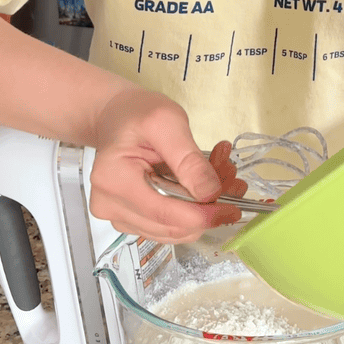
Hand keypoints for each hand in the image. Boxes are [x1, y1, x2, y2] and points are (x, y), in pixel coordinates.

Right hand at [88, 87, 247, 243]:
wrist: (119, 116)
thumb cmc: (137, 113)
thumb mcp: (167, 122)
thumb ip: (188, 159)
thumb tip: (210, 194)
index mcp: (113, 179)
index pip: (164, 213)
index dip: (203, 216)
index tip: (234, 208)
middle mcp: (110, 205)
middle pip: (171, 226)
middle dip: (208, 207)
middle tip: (230, 175)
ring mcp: (119, 216)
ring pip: (175, 230)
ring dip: (204, 209)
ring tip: (220, 173)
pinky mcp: (131, 219)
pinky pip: (169, 225)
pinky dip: (192, 209)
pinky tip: (204, 184)